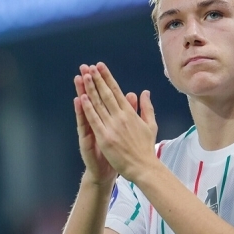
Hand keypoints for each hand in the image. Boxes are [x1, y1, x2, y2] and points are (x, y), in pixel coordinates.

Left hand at [79, 62, 157, 182]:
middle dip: (97, 79)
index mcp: (130, 113)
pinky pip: (94, 120)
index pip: (117, 91)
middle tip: (89, 66)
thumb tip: (144, 92)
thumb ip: (146, 107)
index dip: (107, 78)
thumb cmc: (146, 148)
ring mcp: (112, 127)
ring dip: (90, 89)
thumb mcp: (150, 125)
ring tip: (84, 76)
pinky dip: (88, 109)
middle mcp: (121, 117)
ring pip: (99, 104)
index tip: (101, 66)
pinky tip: (82, 98)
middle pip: (106, 94)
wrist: (143, 167)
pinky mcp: (105, 137)